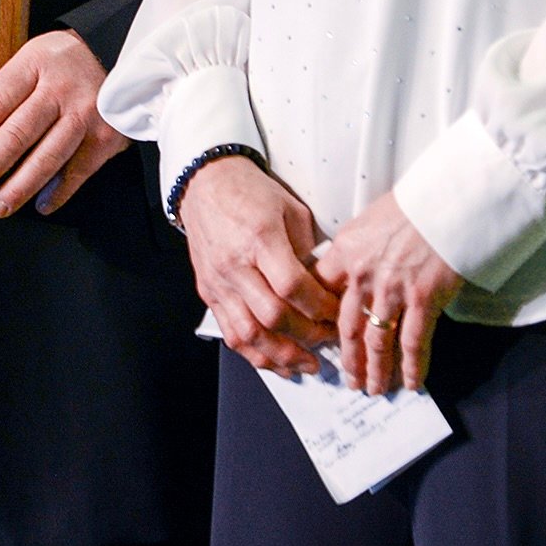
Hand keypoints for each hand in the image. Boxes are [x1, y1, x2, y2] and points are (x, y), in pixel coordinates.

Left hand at [0, 30, 125, 217]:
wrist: (110, 54)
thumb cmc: (60, 62)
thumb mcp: (30, 60)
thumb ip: (6, 94)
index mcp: (34, 64)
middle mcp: (61, 88)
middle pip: (19, 132)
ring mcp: (86, 113)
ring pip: (48, 156)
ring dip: (19, 187)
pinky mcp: (106, 136)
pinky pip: (78, 170)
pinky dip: (58, 191)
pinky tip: (40, 204)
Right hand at [178, 155, 339, 376]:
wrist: (205, 182)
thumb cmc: (250, 192)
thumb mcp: (291, 209)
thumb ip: (308, 250)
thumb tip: (327, 286)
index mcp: (260, 238)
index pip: (293, 286)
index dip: (321, 307)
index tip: (339, 313)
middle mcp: (236, 264)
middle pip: (273, 315)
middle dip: (308, 335)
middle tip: (329, 338)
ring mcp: (219, 281)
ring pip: (249, 333)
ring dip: (281, 355)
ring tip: (307, 364)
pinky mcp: (209, 292)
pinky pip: (230, 333)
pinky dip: (254, 353)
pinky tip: (276, 362)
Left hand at [316, 192, 462, 394]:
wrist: (448, 201)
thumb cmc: (412, 207)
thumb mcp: (367, 223)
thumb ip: (353, 252)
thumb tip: (346, 273)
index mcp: (345, 252)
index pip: (319, 292)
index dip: (317, 320)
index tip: (318, 338)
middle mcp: (363, 274)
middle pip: (346, 326)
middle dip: (347, 358)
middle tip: (347, 378)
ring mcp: (392, 289)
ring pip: (377, 341)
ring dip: (375, 370)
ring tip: (374, 387)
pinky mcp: (423, 299)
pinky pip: (413, 342)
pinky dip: (412, 367)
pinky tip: (410, 382)